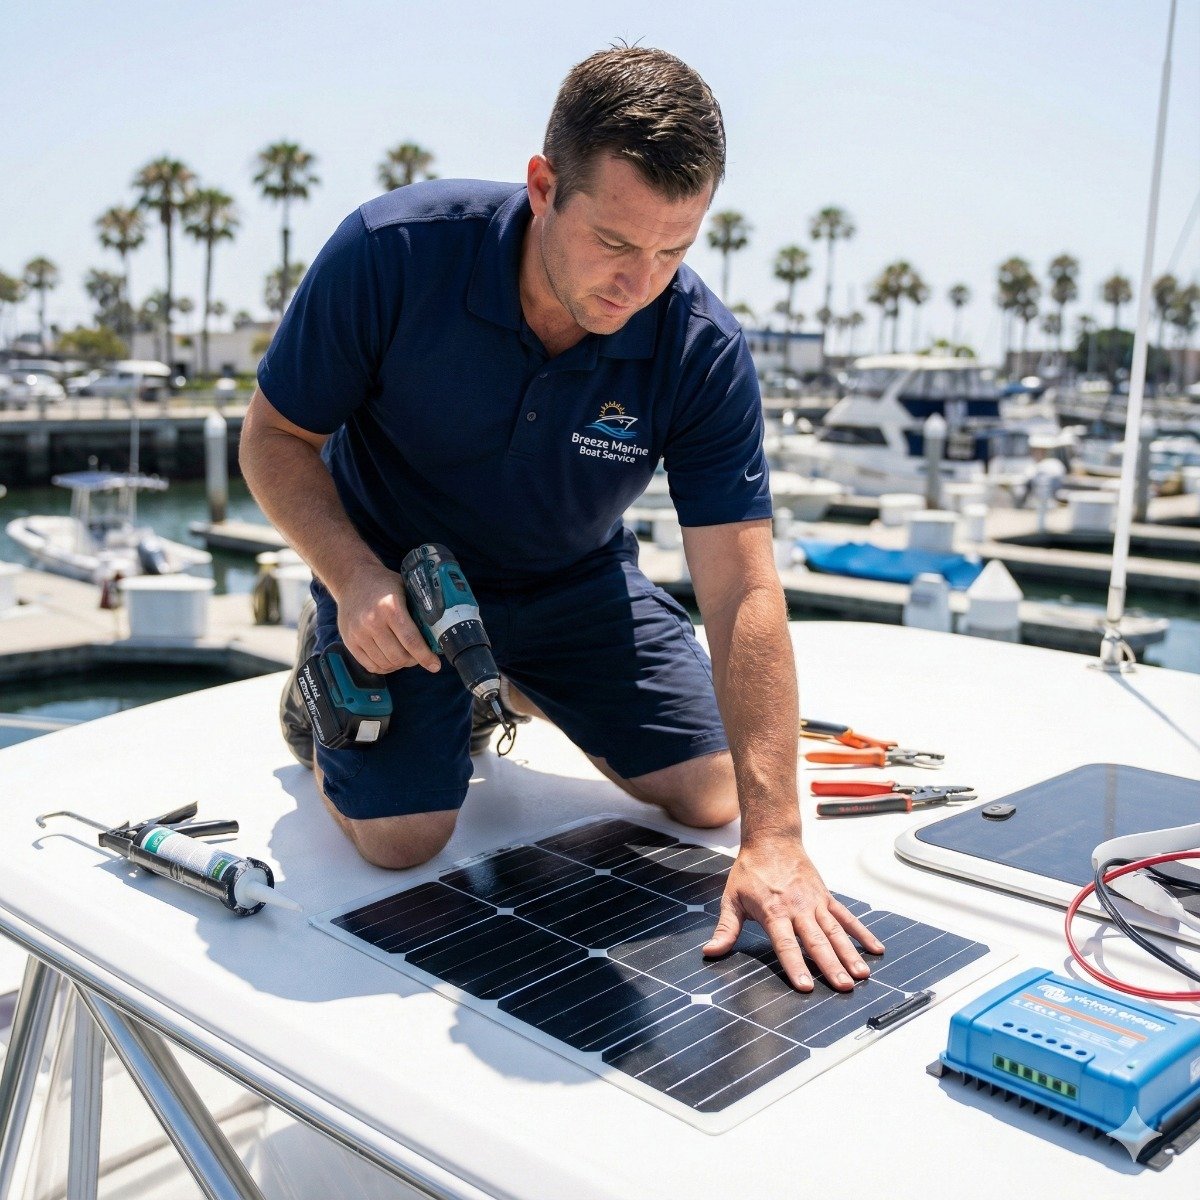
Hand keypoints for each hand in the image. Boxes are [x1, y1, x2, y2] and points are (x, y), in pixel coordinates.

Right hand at [332, 564, 441, 675]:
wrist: (352, 579)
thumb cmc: (384, 584)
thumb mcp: (405, 588)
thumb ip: (419, 609)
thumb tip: (439, 631)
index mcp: (390, 608)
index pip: (411, 640)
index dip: (425, 656)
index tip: (435, 665)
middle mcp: (372, 622)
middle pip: (398, 656)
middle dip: (413, 661)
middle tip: (418, 656)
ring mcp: (358, 633)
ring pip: (385, 663)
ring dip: (399, 664)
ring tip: (404, 656)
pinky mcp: (349, 641)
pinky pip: (370, 665)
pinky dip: (384, 667)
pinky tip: (390, 659)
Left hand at [703, 834, 884, 991]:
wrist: (771, 839)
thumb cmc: (751, 870)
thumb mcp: (731, 898)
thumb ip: (725, 929)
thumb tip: (711, 952)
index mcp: (773, 911)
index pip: (785, 944)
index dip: (795, 965)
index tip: (806, 985)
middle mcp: (798, 908)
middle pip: (816, 941)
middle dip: (831, 965)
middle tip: (844, 986)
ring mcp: (815, 902)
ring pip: (835, 931)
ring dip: (849, 953)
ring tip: (862, 974)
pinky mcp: (826, 896)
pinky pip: (846, 916)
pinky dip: (861, 932)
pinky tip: (874, 949)